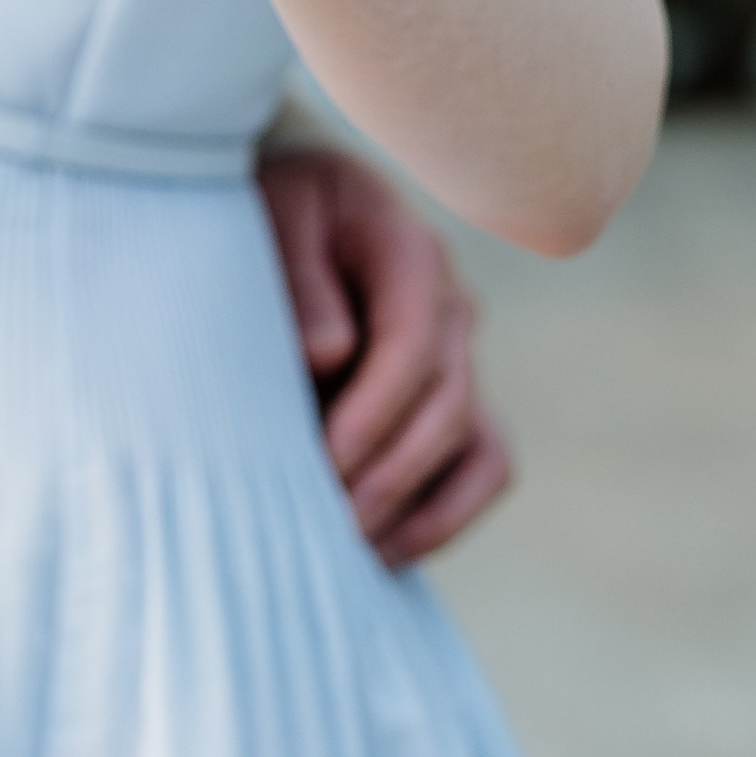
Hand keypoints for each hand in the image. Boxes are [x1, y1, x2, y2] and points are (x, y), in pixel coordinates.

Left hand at [259, 144, 513, 563]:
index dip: (374, 412)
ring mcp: (462, 355)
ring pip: (474, 448)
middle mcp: (452, 305)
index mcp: (410, 250)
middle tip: (321, 523)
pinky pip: (483, 468)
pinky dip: (443, 516)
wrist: (294, 205)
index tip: (323, 463)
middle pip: (444, 407)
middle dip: (384, 474)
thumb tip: (330, 356)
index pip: (414, 344)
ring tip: (347, 549)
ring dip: (414, 507)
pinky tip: (382, 551)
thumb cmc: (274, 208)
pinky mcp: (458, 399)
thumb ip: (298, 278)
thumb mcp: (273, 214)